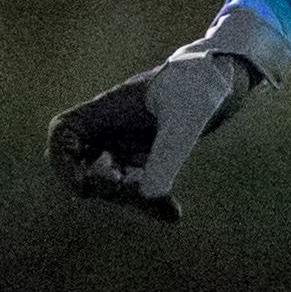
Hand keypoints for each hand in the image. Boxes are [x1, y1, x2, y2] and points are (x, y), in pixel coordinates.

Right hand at [47, 7, 290, 221]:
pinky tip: (173, 213)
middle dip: (105, 188)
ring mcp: (127, 141)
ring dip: (132, 199)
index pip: (63, 134)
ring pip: (111, 182)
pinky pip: (138, 186)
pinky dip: (152, 201)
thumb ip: (168, 153)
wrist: (228, 78)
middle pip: (84, 166)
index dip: (63, 162)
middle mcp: (111, 126)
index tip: (85, 183)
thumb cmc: (202, 84)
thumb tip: (148, 195)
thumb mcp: (188, 117)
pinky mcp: (148, 155)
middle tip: (138, 194)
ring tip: (167, 208)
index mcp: (107, 108)